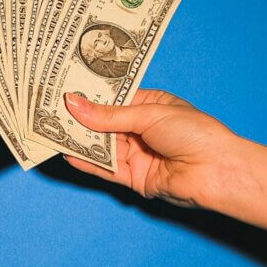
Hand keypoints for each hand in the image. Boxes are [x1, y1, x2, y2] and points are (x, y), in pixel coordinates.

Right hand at [63, 89, 243, 208]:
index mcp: (150, 106)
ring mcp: (137, 154)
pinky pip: (105, 169)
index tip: (64, 88)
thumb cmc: (193, 132)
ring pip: (101, 146)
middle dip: (80, 119)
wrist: (216, 170)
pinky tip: (68, 154)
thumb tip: (74, 104)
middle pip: (103, 124)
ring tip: (51, 130)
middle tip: (49, 110)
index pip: (113, 99)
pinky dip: (87, 163)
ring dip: (79, 140)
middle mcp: (141, 129)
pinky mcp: (134, 178)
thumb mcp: (148, 114)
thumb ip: (108, 115)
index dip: (90, 95)